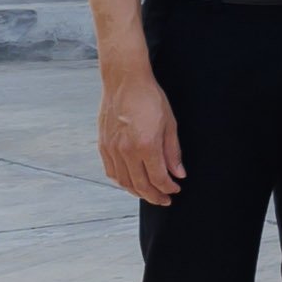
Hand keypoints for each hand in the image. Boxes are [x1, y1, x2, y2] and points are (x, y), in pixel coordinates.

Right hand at [97, 60, 183, 205]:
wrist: (124, 81)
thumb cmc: (149, 98)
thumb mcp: (169, 123)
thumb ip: (173, 152)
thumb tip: (178, 173)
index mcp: (146, 145)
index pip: (158, 178)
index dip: (168, 188)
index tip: (176, 189)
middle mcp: (126, 151)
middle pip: (140, 185)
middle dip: (155, 196)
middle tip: (165, 200)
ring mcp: (112, 149)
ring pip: (124, 182)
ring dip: (137, 192)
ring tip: (149, 193)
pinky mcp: (103, 145)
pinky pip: (111, 172)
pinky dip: (122, 181)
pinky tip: (131, 182)